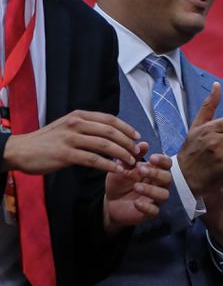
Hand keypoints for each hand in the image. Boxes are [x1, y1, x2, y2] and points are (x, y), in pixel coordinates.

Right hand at [5, 110, 140, 174]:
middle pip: (111, 131)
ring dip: (122, 155)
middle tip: (137, 153)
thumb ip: (87, 127)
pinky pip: (93, 160)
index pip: (110, 119)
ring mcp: (70, 138)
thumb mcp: (67, 126)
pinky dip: (108, 165)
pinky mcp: (65, 154)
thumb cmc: (47, 141)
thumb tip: (111, 133)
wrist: (21, 150)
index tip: (138, 137)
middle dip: (128, 143)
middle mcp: (76, 124)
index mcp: (79, 115)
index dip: (127, 128)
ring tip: (131, 163)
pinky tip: (116, 170)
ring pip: (105, 145)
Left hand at [103, 147, 171, 228]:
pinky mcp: (150, 212)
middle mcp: (159, 184)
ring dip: (151, 190)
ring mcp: (155, 199)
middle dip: (156, 173)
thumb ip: (132, 157)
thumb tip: (143, 144)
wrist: (110, 202)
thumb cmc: (120, 182)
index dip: (163, 161)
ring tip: (136, 186)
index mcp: (155, 171)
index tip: (152, 158)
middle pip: (168, 178)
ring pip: (164, 195)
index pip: (167, 164)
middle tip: (141, 170)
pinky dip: (146, 207)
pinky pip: (154, 211)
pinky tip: (136, 203)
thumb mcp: (123, 167)